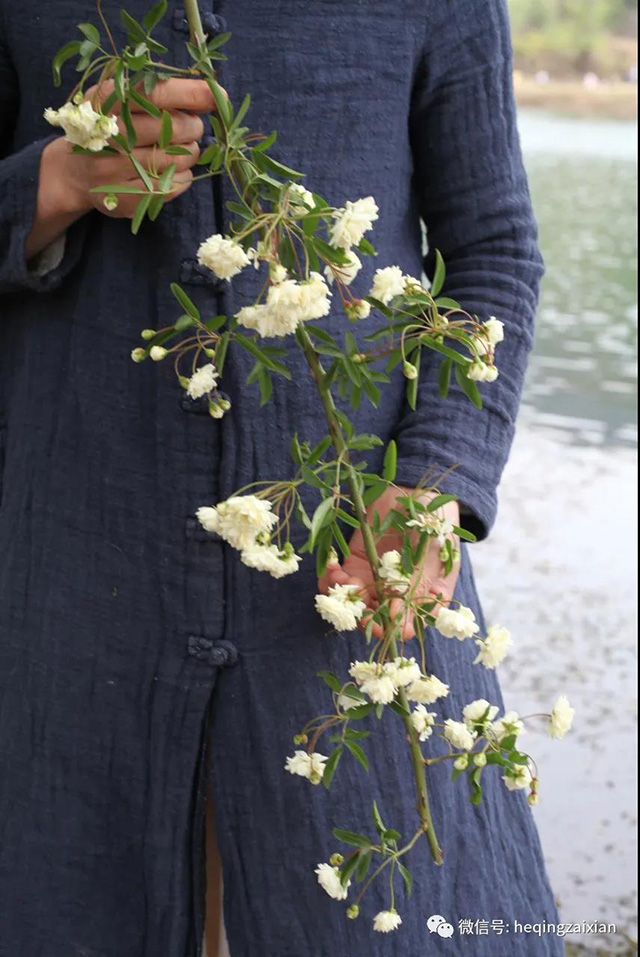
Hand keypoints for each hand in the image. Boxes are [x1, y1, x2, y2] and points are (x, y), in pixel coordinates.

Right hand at [26, 78, 217, 258]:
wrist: (74, 171)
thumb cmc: (110, 127)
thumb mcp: (120, 99)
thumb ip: (158, 92)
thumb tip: (211, 93)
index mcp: (107, 100)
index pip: (157, 94)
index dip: (192, 95)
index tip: (218, 96)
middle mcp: (110, 134)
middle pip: (175, 128)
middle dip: (193, 127)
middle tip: (189, 128)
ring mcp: (115, 169)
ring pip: (179, 160)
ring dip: (189, 154)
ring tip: (177, 150)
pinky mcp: (125, 198)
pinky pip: (174, 187)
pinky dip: (182, 177)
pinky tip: (171, 170)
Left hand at [318, 486, 460, 638]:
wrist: (418, 492)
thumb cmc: (434, 523)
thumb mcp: (431, 553)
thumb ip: (413, 585)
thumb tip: (393, 617)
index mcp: (422, 597)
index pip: (405, 627)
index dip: (391, 630)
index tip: (379, 622)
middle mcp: (396, 594)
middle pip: (375, 620)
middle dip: (360, 616)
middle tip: (352, 603)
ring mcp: (375, 579)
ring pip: (353, 604)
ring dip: (342, 598)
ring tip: (340, 579)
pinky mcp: (356, 564)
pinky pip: (339, 582)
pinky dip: (330, 580)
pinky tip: (332, 566)